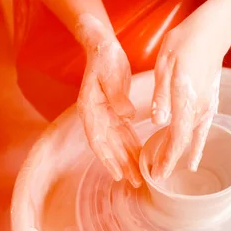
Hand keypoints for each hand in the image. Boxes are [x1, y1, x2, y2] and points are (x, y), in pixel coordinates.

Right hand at [76, 25, 142, 187]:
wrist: (103, 47)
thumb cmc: (104, 60)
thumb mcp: (110, 75)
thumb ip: (117, 97)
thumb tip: (126, 116)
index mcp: (90, 110)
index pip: (97, 140)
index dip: (107, 159)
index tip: (117, 174)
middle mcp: (96, 117)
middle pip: (109, 147)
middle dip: (122, 166)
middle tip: (135, 183)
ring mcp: (105, 116)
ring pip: (118, 143)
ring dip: (128, 159)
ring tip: (140, 177)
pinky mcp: (115, 112)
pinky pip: (124, 134)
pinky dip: (132, 146)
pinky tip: (140, 157)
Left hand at [149, 19, 224, 180]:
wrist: (212, 32)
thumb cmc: (184, 44)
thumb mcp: (164, 66)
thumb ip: (161, 97)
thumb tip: (158, 123)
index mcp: (186, 101)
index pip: (176, 139)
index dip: (167, 158)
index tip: (158, 173)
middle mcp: (200, 108)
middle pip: (185, 142)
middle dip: (172, 160)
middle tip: (160, 176)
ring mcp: (208, 105)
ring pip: (195, 137)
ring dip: (185, 154)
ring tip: (179, 170)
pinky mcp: (211, 100)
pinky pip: (204, 128)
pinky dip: (198, 143)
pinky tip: (195, 151)